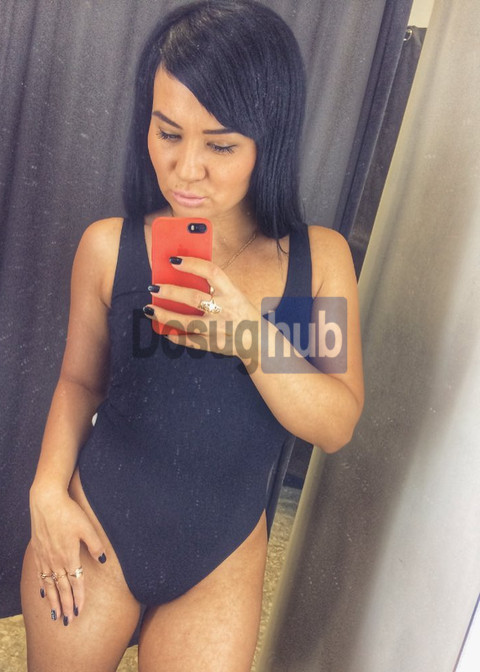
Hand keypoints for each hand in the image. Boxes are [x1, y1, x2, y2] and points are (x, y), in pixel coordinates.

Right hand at [29, 486, 105, 624]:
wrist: (46, 501)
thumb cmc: (69, 512)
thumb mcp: (87, 527)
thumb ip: (95, 545)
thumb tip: (103, 561)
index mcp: (69, 556)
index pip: (76, 583)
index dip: (78, 598)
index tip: (79, 611)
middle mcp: (56, 560)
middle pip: (62, 588)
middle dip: (65, 606)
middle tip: (67, 621)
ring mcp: (45, 557)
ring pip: (49, 585)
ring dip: (53, 601)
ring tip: (55, 614)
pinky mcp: (38, 551)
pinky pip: (39, 574)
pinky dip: (42, 586)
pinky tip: (43, 593)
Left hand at [145, 256, 260, 361]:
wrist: (259, 341)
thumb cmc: (241, 312)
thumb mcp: (235, 295)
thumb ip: (215, 287)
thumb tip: (183, 274)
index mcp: (232, 293)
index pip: (212, 273)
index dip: (192, 264)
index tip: (173, 260)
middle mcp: (226, 310)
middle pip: (193, 298)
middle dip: (170, 292)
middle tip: (153, 288)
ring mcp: (219, 330)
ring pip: (187, 322)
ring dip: (165, 315)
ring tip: (149, 309)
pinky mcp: (213, 345)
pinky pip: (190, 341)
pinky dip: (175, 337)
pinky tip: (164, 330)